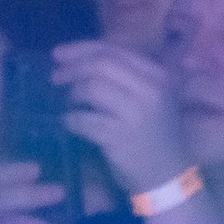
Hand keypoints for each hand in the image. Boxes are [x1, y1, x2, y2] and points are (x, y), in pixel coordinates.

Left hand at [52, 40, 189, 195]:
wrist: (168, 175)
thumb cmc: (155, 135)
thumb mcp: (150, 98)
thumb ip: (124, 76)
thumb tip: (79, 59)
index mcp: (158, 76)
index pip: (113, 50)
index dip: (81, 48)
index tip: (58, 54)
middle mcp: (151, 90)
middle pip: (101, 64)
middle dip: (72, 68)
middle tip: (55, 77)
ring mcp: (137, 114)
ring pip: (91, 87)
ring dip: (72, 95)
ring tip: (70, 105)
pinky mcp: (120, 136)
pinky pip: (83, 119)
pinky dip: (71, 119)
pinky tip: (70, 123)